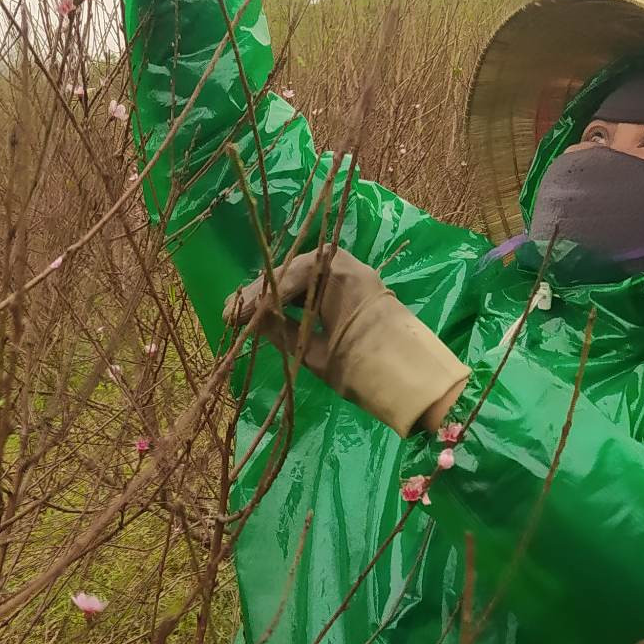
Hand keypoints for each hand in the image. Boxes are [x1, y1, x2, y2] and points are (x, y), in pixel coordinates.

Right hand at [225, 249, 471, 436]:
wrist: (414, 380)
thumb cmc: (364, 367)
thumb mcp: (314, 352)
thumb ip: (279, 331)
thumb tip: (249, 321)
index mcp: (333, 272)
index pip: (282, 279)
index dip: (254, 300)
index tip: (229, 317)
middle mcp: (341, 262)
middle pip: (289, 274)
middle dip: (261, 296)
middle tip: (231, 315)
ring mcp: (351, 271)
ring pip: (301, 278)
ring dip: (275, 297)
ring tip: (246, 316)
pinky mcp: (356, 285)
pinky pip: (317, 285)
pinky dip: (296, 298)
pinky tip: (274, 312)